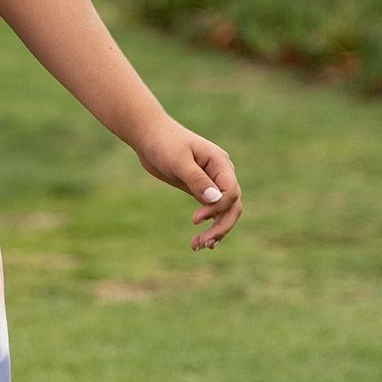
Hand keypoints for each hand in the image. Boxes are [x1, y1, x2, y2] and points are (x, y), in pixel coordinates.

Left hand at [132, 115, 241, 251]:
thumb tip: (215, 199)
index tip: (194, 220)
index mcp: (220, 163)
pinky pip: (212, 210)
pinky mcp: (201, 189)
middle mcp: (221, 173)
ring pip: (224, 211)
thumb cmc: (163, 143)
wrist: (149, 136)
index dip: (216, 209)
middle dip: (221, 226)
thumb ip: (196, 179)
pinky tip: (202, 241)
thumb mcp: (178, 160)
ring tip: (198, 246)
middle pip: (232, 205)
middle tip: (202, 243)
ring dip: (216, 229)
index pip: (230, 192)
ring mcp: (212, 182)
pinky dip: (210, 225)